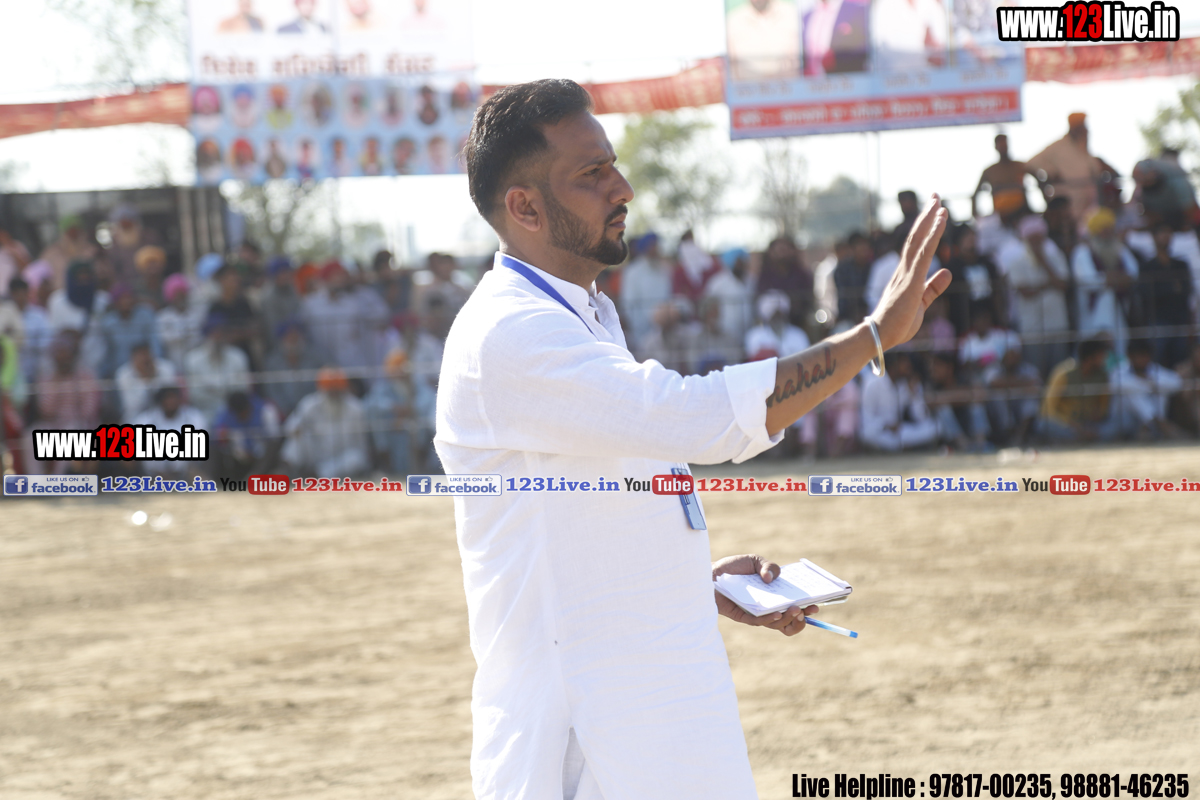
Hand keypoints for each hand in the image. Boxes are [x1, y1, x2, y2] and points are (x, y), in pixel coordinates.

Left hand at [712, 554, 818, 636]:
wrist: (707, 575)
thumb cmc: (732, 568)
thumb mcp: (753, 561)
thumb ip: (768, 565)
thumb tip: (772, 579)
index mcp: (775, 594)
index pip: (795, 605)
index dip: (807, 607)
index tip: (817, 603)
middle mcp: (768, 607)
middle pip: (791, 620)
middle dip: (803, 617)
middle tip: (807, 609)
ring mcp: (758, 614)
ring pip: (778, 625)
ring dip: (790, 619)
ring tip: (795, 609)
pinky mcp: (744, 618)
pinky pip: (760, 622)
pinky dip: (771, 619)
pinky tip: (778, 613)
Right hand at [872, 195, 951, 348]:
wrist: (879, 337)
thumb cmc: (896, 325)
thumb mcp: (921, 304)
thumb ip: (934, 287)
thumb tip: (948, 271)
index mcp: (905, 275)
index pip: (916, 246)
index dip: (925, 228)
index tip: (934, 211)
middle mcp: (903, 270)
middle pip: (916, 237)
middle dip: (926, 215)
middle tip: (934, 196)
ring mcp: (906, 274)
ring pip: (918, 240)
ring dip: (929, 220)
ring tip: (938, 202)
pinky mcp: (910, 281)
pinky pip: (923, 253)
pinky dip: (932, 235)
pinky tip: (939, 221)